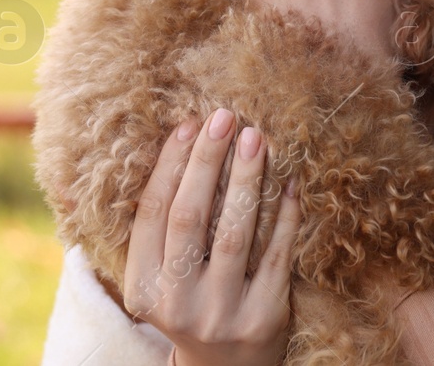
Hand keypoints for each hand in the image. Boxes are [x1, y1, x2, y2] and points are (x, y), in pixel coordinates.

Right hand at [123, 109, 302, 365]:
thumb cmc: (191, 303)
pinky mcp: (264, 315)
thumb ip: (159, 227)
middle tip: (225, 117)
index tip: (190, 125)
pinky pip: (276, 253)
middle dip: (207, 162)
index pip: (152, 214)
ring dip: (246, 179)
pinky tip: (290, 180)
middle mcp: (178, 302)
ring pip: (234, 232)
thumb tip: (178, 143)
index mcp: (143, 288)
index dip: (170, 166)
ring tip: (256, 137)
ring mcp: (222, 311)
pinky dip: (285, 213)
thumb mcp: (161, 278)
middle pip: (189, 217)